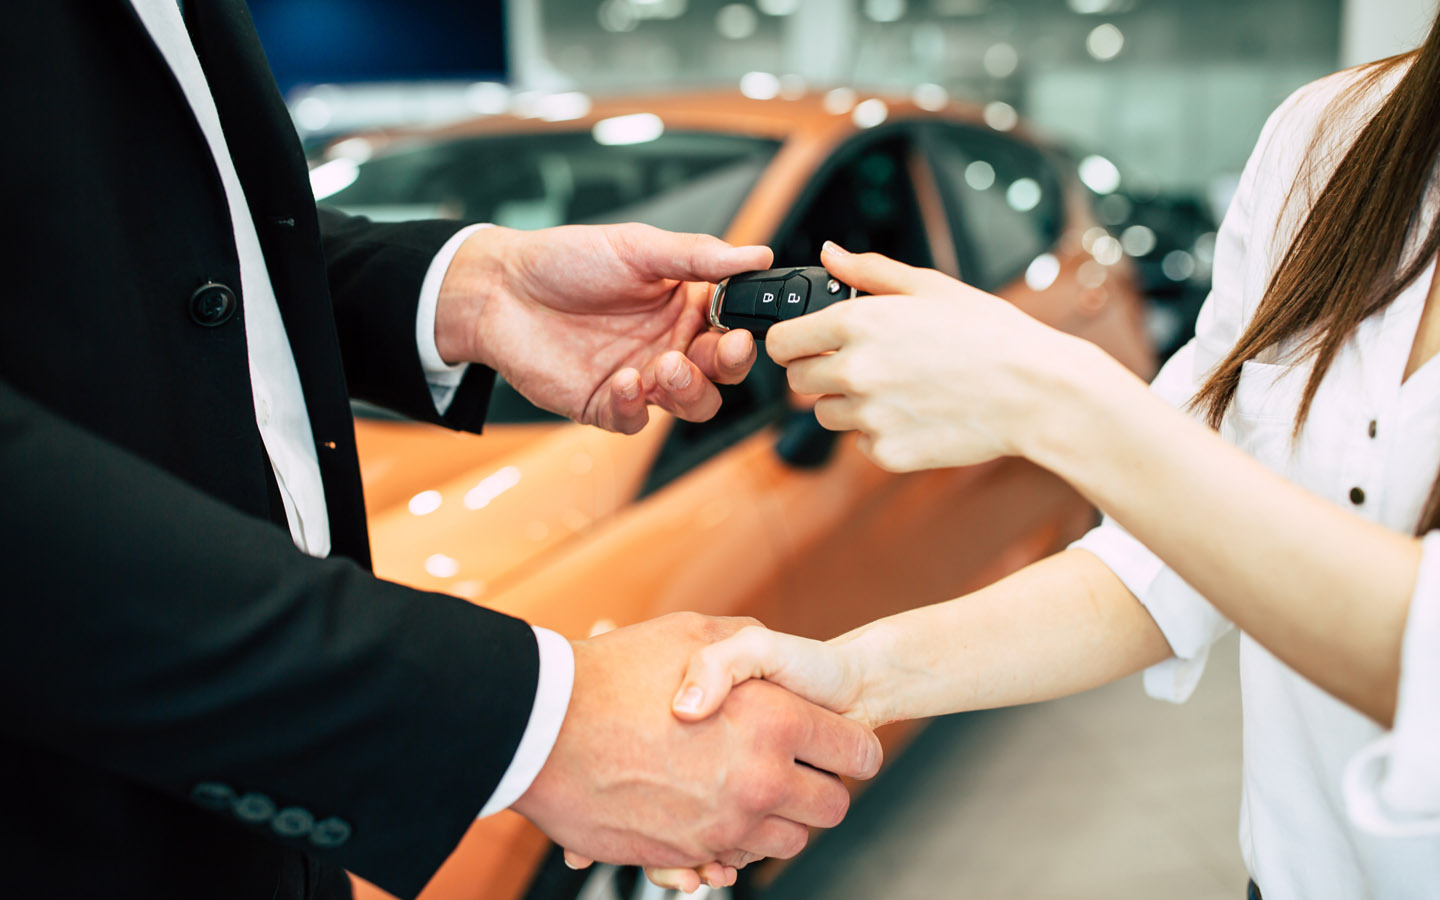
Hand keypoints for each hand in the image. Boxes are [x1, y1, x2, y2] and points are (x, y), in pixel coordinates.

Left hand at [435, 223, 766, 433]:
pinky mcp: (607, 404)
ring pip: (692, 403)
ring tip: (667, 366)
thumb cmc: (566, 261)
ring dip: (690, 389)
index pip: (735, 324)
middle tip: (723, 347)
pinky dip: (634, 405)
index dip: (747, 329)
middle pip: (723, 371)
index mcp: (686, 304)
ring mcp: (642, 377)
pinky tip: (624, 381)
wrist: (501, 290)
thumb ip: (698, 255)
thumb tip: (757, 254)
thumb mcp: (637, 246)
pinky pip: (636, 419)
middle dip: (730, 364)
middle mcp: (670, 343)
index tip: (746, 324)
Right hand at [510, 613, 881, 874]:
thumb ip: (746, 646)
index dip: (853, 747)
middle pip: (831, 808)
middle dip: (821, 789)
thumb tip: (771, 660)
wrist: (542, 728)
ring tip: (748, 789)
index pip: (858, 754)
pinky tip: (712, 816)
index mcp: (775, 722)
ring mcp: (724, 826)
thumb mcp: (693, 633)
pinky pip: (731, 866)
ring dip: (778, 821)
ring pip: (787, 843)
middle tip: (797, 769)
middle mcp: (760, 782)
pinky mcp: (685, 855)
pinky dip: (731, 848)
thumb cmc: (615, 673)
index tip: (839, 744)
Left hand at [766, 241, 1084, 471]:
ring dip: (848, 402)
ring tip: (897, 386)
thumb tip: (830, 254)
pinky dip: (879, 431)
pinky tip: (916, 410)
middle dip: (818, 371)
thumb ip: (870, 271)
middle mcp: (856, 371)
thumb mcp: (930, 286)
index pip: (782, 342)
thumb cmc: (991, 335)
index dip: (792, 342)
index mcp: (858, 323)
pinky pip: (862, 442)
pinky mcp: (888, 452)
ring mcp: (870, 416)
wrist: (1036, 392)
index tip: (806, 343)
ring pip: (827, 414)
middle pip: (797, 382)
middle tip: (861, 363)